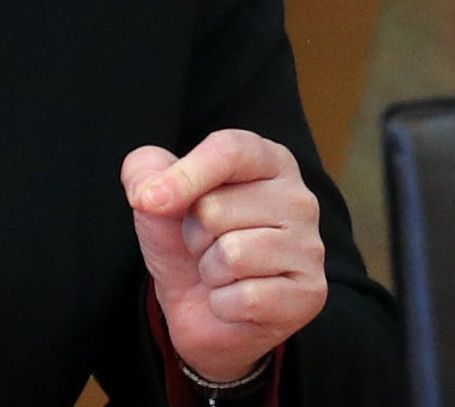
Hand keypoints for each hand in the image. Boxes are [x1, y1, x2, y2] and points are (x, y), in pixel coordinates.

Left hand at [122, 129, 327, 384]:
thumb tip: (151, 195)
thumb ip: (143, 173)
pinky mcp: (310, 294)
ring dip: (209, 270)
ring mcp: (310, 247)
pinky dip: (224, 304)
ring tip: (221, 271)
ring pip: (232, 255)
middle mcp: (298, 198)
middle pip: (216, 208)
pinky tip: (236, 299)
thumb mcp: (153, 194)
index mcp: (267, 160)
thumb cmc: (184, 237)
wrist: (198, 304)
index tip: (147, 201)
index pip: (229, 150)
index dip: (184, 175)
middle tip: (206, 244)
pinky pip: (246, 298)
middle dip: (193, 234)